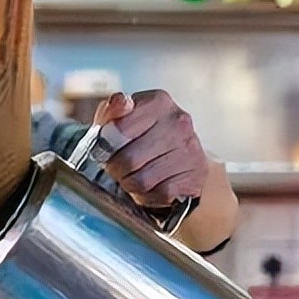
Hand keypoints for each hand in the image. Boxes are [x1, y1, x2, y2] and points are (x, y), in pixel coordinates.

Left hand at [94, 90, 208, 206]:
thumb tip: (120, 102)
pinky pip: (158, 194)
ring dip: (130, 184)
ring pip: (142, 180)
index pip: (120, 128)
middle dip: (116, 169)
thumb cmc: (146, 137)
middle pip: (129, 158)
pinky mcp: (193, 176)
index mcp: (158, 102)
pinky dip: (147, 195)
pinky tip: (149, 187)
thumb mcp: (123, 118)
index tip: (105, 149)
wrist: (184, 159)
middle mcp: (178, 122)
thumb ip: (112, 110)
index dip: (106, 144)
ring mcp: (189, 150)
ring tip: (132, 177)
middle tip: (116, 168)